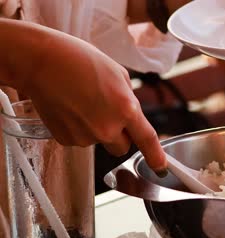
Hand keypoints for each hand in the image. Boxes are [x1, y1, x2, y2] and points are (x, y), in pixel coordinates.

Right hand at [19, 29, 166, 169]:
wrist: (41, 62)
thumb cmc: (80, 61)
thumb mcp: (119, 74)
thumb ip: (129, 100)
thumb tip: (130, 114)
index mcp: (126, 110)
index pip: (147, 140)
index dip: (156, 157)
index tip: (161, 167)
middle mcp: (107, 128)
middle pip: (122, 148)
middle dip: (119, 135)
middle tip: (106, 112)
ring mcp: (85, 137)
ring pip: (99, 142)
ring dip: (96, 129)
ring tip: (83, 103)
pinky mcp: (66, 140)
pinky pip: (80, 139)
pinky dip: (78, 128)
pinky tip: (71, 108)